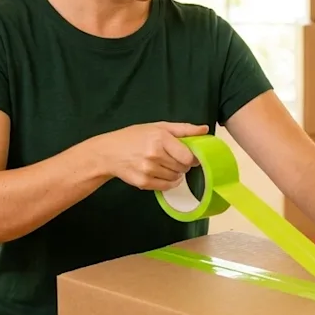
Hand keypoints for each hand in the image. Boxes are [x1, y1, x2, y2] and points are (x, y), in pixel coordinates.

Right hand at [91, 121, 208, 190]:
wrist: (109, 152)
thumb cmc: (134, 137)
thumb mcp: (158, 127)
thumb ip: (183, 129)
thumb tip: (204, 129)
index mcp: (160, 138)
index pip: (188, 156)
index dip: (193, 158)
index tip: (190, 156)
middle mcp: (154, 155)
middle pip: (183, 168)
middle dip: (183, 164)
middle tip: (174, 158)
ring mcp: (148, 170)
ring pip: (176, 178)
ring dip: (176, 173)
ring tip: (165, 165)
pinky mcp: (143, 183)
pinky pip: (166, 187)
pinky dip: (168, 182)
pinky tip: (162, 173)